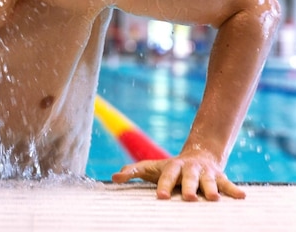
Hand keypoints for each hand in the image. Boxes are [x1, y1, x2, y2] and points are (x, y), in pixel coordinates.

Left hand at [111, 151, 245, 200]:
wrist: (198, 155)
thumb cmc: (169, 168)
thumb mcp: (150, 168)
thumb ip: (132, 171)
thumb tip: (113, 178)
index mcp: (172, 167)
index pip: (166, 176)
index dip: (164, 185)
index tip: (161, 196)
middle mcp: (190, 169)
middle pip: (189, 178)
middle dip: (190, 187)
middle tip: (189, 198)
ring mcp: (206, 173)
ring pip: (209, 181)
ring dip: (212, 189)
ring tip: (214, 199)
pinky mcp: (220, 178)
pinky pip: (228, 184)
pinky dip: (234, 190)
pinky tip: (242, 198)